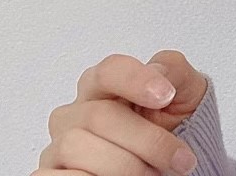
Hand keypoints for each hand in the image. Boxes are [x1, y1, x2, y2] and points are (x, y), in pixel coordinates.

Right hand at [33, 49, 208, 175]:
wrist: (170, 159)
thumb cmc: (172, 119)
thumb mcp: (184, 89)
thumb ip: (172, 70)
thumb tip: (158, 73)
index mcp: (104, 84)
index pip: (109, 70)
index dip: (136, 80)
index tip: (166, 96)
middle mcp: (76, 113)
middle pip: (100, 115)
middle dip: (146, 140)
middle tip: (178, 157)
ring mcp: (60, 147)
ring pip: (77, 147)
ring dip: (124, 165)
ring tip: (153, 173)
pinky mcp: (52, 175)